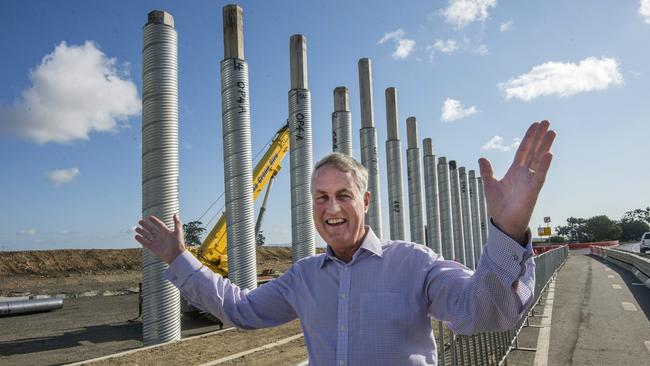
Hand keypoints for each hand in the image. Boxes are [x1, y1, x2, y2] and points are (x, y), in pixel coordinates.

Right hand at [135, 214, 185, 263]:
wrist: (176, 255)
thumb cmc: (178, 243)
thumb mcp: (178, 232)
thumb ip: (177, 223)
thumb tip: (175, 213)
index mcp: (166, 232)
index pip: (159, 225)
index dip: (155, 221)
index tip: (150, 217)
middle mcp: (161, 237)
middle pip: (152, 229)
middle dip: (146, 225)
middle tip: (139, 221)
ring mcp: (157, 242)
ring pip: (147, 236)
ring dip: (142, 232)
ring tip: (136, 229)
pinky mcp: (153, 248)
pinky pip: (146, 243)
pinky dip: (141, 240)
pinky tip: (136, 236)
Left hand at [479, 121, 555, 242]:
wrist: (503, 223)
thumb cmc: (498, 206)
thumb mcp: (489, 185)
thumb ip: (487, 171)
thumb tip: (482, 158)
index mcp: (515, 171)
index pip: (524, 150)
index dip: (529, 137)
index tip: (536, 125)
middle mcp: (525, 173)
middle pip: (534, 150)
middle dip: (540, 137)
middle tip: (547, 122)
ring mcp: (530, 180)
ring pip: (539, 160)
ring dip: (545, 146)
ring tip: (552, 132)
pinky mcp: (533, 190)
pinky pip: (539, 175)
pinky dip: (543, 165)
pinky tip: (548, 153)